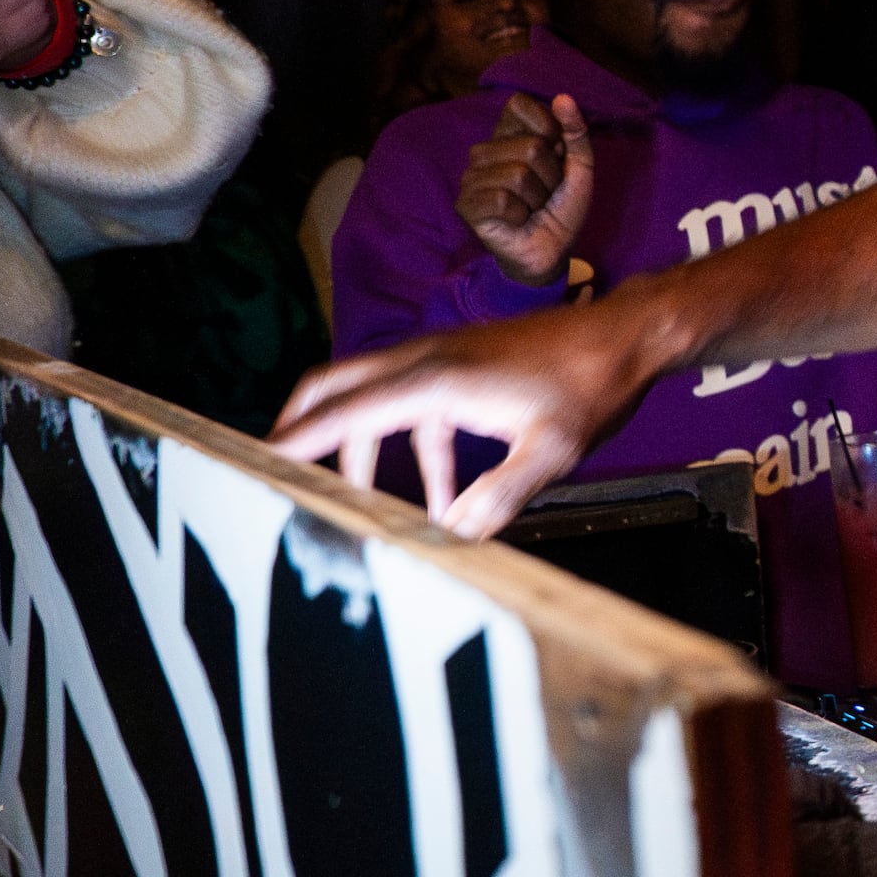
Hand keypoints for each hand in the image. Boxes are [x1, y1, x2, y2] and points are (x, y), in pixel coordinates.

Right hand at [272, 299, 668, 535]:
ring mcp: (440, 360)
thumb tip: (449, 538)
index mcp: (433, 379)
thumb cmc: (592, 386)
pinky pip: (415, 412)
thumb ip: (499, 496)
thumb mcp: (552, 451)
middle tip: (273, 477)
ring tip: (361, 511)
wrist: (628, 337)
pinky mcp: (460, 370)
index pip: (343, 411)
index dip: (292, 440)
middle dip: (300, 432)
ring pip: (373, 402)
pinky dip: (414, 453)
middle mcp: (424, 362)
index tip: (248, 464)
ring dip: (362, 454)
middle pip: (333, 389)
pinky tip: (439, 502)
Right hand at [459, 91, 593, 286]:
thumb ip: (576, 132)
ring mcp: (471, 178)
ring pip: (518, 174)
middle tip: (545, 193)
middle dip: (551, 175)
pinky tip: (518, 219)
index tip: (557, 153)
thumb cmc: (562, 206)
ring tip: (532, 207)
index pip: (518, 105)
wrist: (554, 249)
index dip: (547, 127)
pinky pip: (503, 199)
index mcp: (507, 135)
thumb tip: (563, 97)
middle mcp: (484, 152)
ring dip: (538, 197)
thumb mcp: (580, 166)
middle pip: (530, 146)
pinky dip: (522, 213)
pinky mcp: (466, 205)